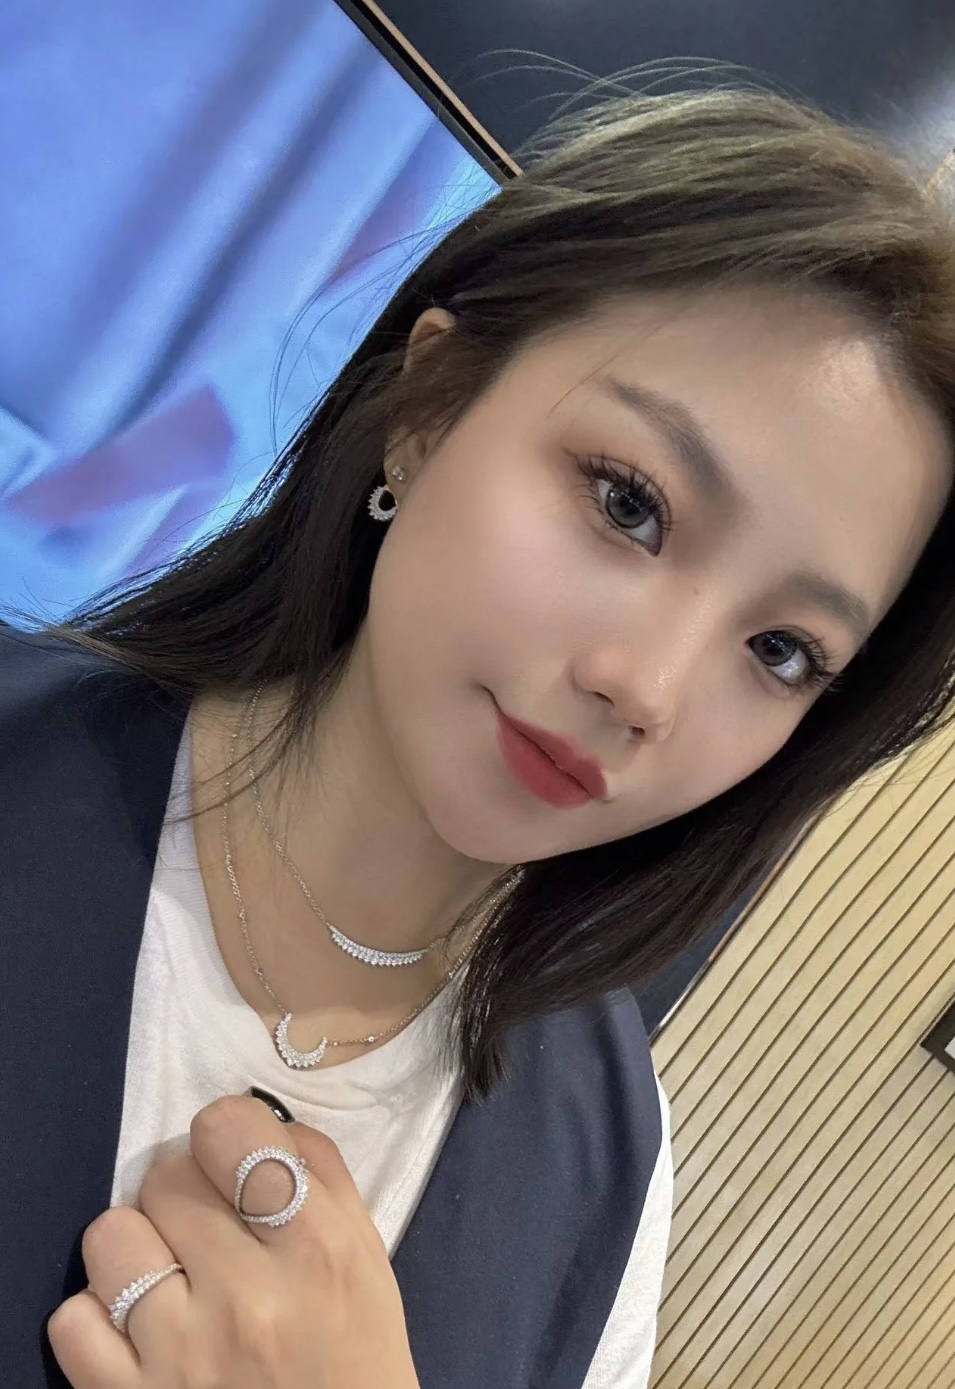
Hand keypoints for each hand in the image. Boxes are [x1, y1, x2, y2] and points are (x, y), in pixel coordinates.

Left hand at [48, 1095, 420, 1388]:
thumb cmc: (356, 1354)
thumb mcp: (366, 1258)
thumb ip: (322, 1173)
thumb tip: (260, 1117)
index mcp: (317, 1249)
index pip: (229, 1129)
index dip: (227, 1132)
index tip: (235, 1158)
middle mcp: (247, 1297)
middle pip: (166, 1177)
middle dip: (187, 1193)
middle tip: (209, 1229)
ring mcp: (180, 1354)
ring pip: (110, 1237)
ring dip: (139, 1248)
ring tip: (169, 1276)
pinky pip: (71, 1319)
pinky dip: (98, 1318)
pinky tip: (138, 1329)